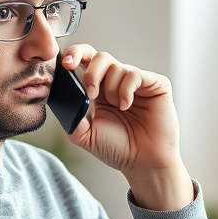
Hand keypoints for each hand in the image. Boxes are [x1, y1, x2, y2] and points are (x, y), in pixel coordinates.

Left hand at [59, 45, 193, 210]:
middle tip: (91, 95)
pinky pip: (134, 75)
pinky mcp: (155, 84)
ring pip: (116, 66)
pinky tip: (126, 106)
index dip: (75, 55)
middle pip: (100, 57)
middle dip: (91, 73)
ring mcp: (137, 82)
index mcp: (99, 90)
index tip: (66, 65)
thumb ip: (70, 117)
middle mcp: (118, 82)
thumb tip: (62, 99)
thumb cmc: (118, 149)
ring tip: (118, 109)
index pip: (85, 60)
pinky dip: (126, 91)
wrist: (143, 163)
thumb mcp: (85, 135)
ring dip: (111, 90)